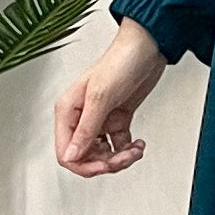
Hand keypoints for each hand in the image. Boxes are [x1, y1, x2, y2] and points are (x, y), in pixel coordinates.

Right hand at [54, 18, 166, 178]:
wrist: (148, 47)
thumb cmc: (121, 60)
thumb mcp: (101, 97)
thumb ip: (86, 129)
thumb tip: (71, 155)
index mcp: (68, 111)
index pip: (66, 152)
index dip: (84, 165)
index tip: (104, 167)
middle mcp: (82, 117)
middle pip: (86, 156)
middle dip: (107, 162)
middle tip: (124, 156)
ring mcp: (100, 118)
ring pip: (103, 154)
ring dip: (120, 157)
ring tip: (134, 150)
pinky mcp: (117, 118)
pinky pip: (118, 144)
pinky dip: (128, 149)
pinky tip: (138, 143)